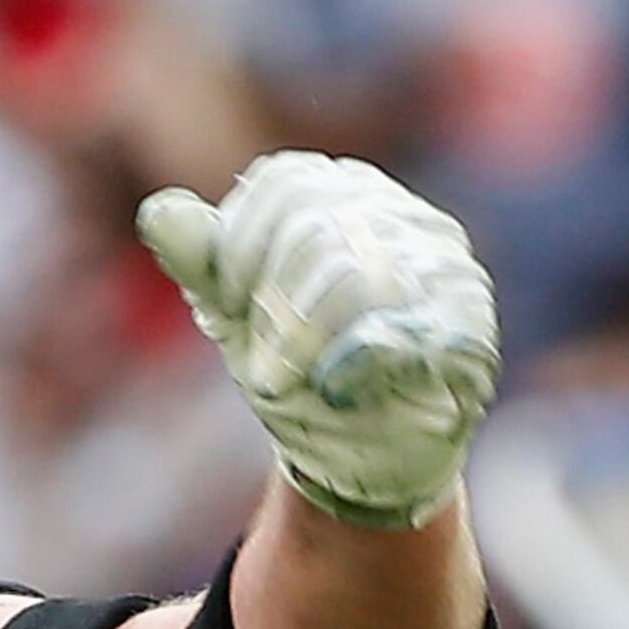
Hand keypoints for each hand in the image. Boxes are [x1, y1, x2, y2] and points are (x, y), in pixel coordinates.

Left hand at [136, 150, 499, 529]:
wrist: (364, 447)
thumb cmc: (298, 365)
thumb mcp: (237, 313)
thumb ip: (204, 261)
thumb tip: (158, 211)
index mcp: (346, 194)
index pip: (284, 181)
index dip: (240, 242)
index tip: (225, 303)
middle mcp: (403, 216)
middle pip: (315, 224)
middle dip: (271, 302)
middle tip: (259, 367)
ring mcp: (444, 264)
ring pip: (357, 272)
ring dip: (301, 339)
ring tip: (282, 385)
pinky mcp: (470, 323)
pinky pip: (411, 324)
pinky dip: (358, 360)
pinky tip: (334, 387)